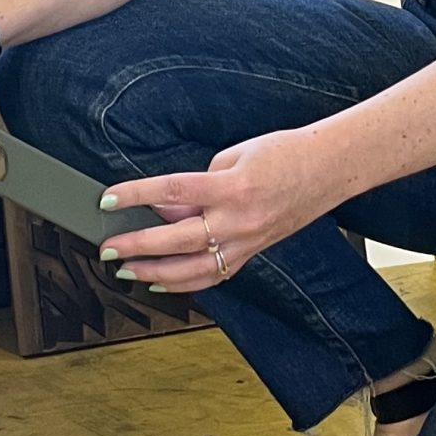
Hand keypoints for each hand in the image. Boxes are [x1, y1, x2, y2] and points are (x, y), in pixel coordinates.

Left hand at [99, 128, 340, 291]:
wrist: (328, 168)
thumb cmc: (283, 153)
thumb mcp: (234, 156)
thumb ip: (197, 186)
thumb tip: (166, 208)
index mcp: (232, 187)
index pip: (172, 192)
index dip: (135, 195)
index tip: (107, 200)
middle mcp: (239, 220)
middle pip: (177, 239)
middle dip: (137, 246)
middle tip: (108, 248)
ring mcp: (248, 241)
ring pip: (194, 270)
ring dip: (156, 273)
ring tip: (128, 271)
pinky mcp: (254, 252)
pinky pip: (215, 275)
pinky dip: (185, 282)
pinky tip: (162, 281)